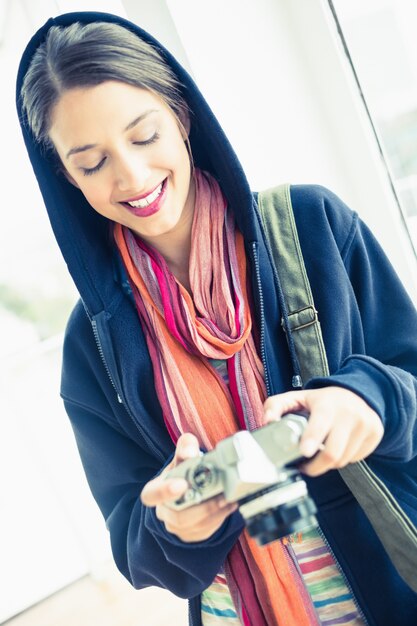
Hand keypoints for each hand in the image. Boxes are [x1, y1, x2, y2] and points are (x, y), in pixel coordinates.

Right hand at [140, 433, 237, 541]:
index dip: (164, 492)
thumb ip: (184, 449)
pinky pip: (206, 530)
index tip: (182, 484)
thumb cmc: (181, 474)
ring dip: (215, 512)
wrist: (187, 492)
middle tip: (220, 494)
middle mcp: (164, 512)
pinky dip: (220, 517)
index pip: (151, 495)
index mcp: (155, 491)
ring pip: (196, 525)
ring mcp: (177, 527)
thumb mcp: (181, 459)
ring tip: (228, 497)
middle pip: (178, 516)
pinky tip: (228, 504)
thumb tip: (189, 450)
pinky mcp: (192, 535)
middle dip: (202, 506)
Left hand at [263, 386, 383, 476]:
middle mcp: (350, 413)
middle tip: (306, 468)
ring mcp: (366, 424)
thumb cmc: (322, 400)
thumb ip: (276, 406)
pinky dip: (344, 459)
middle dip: (316, 467)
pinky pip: (356, 459)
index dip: (312, 439)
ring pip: (344, 459)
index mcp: (328, 404)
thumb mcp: (297, 397)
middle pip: (334, 452)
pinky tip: (338, 447)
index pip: (320, 424)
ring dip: (329, 464)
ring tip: (321, 453)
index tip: (304, 452)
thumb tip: (267, 422)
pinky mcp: (376, 434)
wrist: (358, 394)